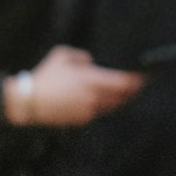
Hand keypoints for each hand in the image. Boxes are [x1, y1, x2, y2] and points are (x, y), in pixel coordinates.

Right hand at [4, 46, 143, 127]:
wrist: (30, 102)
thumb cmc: (45, 76)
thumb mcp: (62, 55)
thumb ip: (81, 57)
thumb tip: (91, 62)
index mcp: (91, 79)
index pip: (122, 82)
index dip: (136, 80)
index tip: (145, 76)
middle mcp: (93, 97)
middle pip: (121, 97)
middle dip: (132, 91)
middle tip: (140, 85)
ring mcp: (87, 110)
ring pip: (111, 106)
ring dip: (120, 100)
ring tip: (127, 94)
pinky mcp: (80, 120)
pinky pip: (99, 112)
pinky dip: (105, 107)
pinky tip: (107, 102)